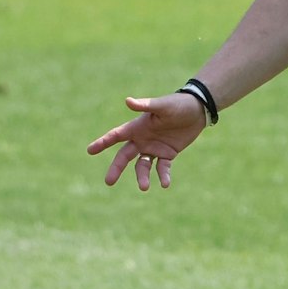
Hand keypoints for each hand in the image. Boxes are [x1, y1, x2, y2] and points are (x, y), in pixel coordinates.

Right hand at [86, 93, 207, 190]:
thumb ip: (145, 106)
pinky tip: (165, 183)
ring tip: (144, 187)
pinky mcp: (167, 154)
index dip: (102, 143)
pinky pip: (162, 168)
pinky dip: (163, 176)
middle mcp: (142, 139)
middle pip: (124, 156)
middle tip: (108, 182)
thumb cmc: (177, 104)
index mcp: (137, 127)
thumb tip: (127, 101)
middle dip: (116, 168)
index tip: (90, 150)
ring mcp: (154, 148)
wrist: (197, 110)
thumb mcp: (162, 106)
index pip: (116, 136)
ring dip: (142, 176)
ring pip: (142, 166)